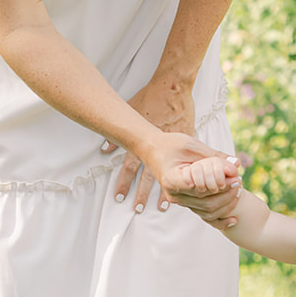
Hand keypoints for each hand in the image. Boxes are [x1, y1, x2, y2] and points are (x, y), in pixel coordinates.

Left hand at [102, 79, 196, 210]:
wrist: (173, 87)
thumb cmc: (151, 96)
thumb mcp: (131, 110)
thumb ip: (118, 131)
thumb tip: (105, 148)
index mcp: (141, 139)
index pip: (130, 167)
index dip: (124, 183)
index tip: (120, 198)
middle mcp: (155, 146)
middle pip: (146, 176)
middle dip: (141, 194)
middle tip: (137, 209)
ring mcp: (173, 145)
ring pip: (167, 174)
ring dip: (163, 192)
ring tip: (162, 207)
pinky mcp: (188, 140)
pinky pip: (188, 161)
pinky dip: (189, 174)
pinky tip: (190, 186)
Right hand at [159, 153, 243, 227]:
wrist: (154, 150)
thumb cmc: (171, 145)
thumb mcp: (193, 146)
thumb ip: (214, 156)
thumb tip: (236, 165)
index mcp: (173, 179)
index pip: (200, 187)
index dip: (219, 183)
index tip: (234, 175)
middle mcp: (175, 194)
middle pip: (207, 201)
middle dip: (227, 192)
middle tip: (239, 180)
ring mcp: (180, 201)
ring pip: (208, 210)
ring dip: (226, 203)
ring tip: (238, 189)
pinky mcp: (186, 202)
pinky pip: (204, 215)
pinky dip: (220, 219)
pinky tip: (233, 220)